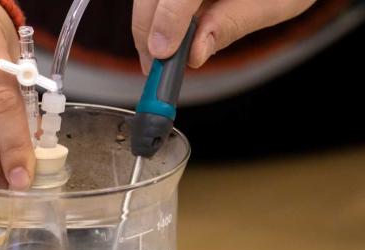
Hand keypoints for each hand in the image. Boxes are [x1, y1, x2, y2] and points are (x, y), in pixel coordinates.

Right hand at [132, 0, 316, 72]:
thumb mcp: (277, 2)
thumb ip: (234, 24)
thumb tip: (195, 54)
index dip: (167, 21)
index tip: (163, 55)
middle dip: (147, 30)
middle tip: (156, 67)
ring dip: (148, 23)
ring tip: (162, 54)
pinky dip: (156, 13)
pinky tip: (168, 33)